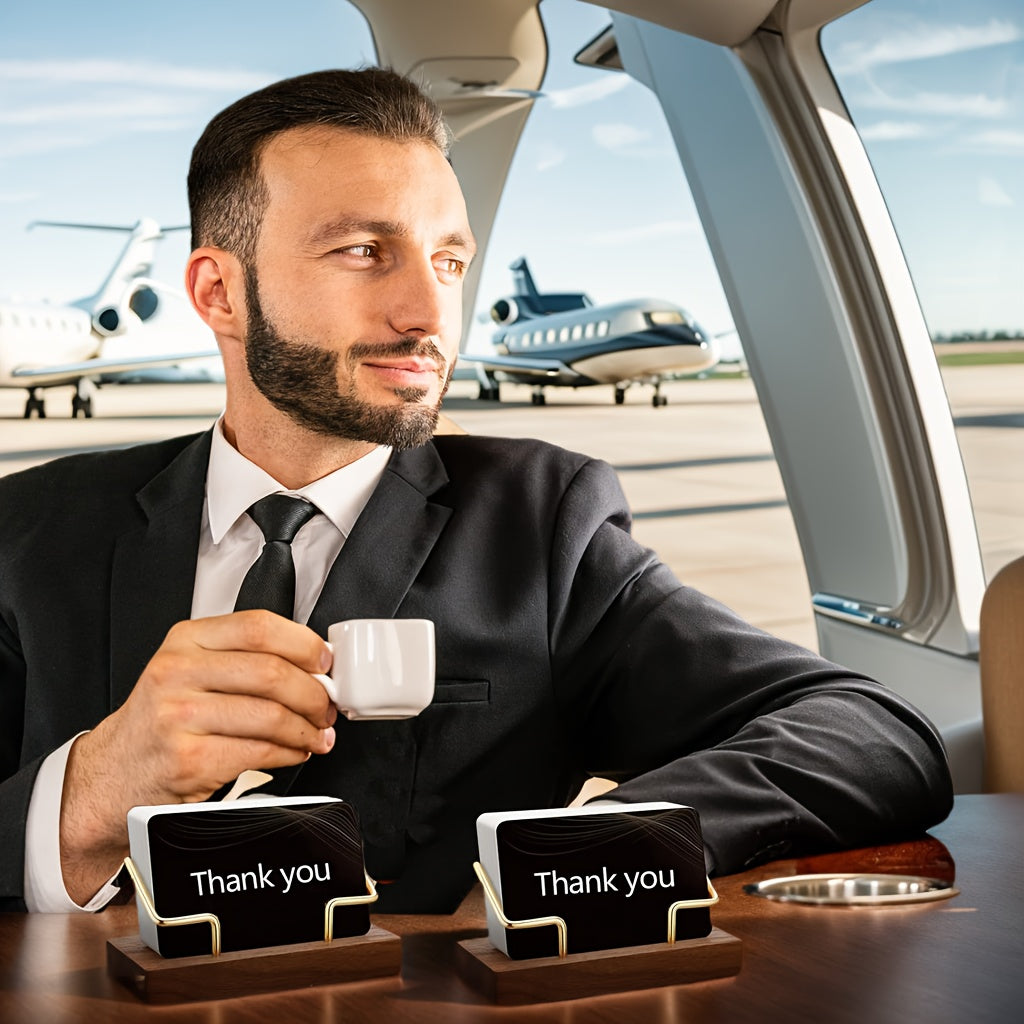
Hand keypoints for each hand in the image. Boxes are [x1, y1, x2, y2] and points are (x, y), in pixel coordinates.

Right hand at [59, 610, 335, 903]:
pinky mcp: (189, 759)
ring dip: (308, 728)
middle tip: (327, 706)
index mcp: (186, 641)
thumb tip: (314, 663)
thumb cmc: (164, 718)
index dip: (304, 643)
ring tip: (317, 733)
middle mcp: (178, 672)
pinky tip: (296, 751)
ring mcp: (180, 716)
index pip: (258, 627)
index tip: (325, 661)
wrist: (116, 771)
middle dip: (315, 693)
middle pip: (272, 672)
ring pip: (271, 715)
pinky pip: (260, 751)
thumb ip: (242, 657)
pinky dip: (291, 752)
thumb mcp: (190, 668)